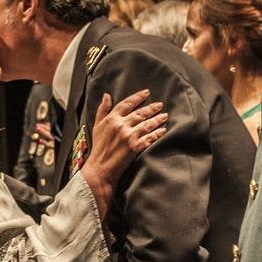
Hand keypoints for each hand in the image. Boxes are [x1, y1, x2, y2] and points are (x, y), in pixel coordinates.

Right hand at [80, 90, 167, 215]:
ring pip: (147, 124)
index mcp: (112, 119)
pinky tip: (163, 130)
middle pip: (140, 113)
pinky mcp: (135, 147)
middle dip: (152, 108)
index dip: (138, 97)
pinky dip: (157, 133)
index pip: (127, 103)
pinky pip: (149, 138)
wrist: (100, 168)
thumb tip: (106, 95)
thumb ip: (102, 110)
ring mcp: (128, 136)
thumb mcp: (97, 126)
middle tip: (160, 105)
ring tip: (164, 116)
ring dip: (157, 119)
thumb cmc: (98, 148)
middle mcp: (121, 125)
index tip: (147, 93)